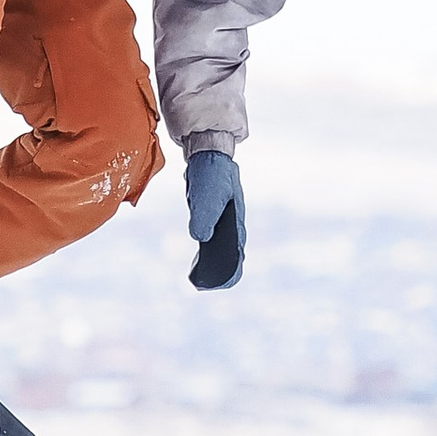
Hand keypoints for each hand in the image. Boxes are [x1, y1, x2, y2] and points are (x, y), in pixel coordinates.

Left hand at [185, 149, 244, 290]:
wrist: (208, 152)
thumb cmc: (210, 174)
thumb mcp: (206, 196)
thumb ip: (203, 218)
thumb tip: (200, 238)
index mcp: (235, 220)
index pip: (237, 250)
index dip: (232, 268)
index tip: (225, 282)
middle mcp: (233, 221)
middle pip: (230, 250)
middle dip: (222, 267)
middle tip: (206, 282)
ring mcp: (224, 217)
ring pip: (221, 243)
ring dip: (213, 257)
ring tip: (200, 274)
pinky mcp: (213, 212)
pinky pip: (212, 234)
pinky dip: (207, 246)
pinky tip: (199, 254)